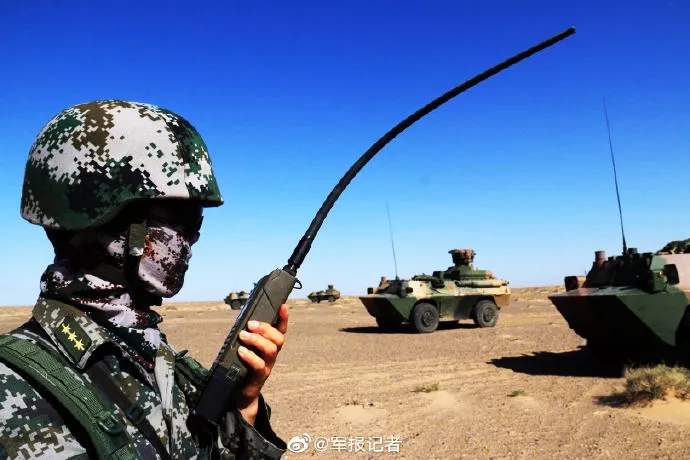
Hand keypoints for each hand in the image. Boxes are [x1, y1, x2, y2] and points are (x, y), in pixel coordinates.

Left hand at [234, 304, 287, 424]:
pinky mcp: (259, 376)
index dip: (283, 318)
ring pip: (271, 350)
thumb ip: (247, 337)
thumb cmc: (243, 366)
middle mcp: (272, 355)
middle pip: (278, 338)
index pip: (281, 330)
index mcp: (270, 345)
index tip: (282, 306)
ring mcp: (268, 365)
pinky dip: (250, 356)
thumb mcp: (246, 348)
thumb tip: (240, 321)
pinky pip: (259, 365)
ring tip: (243, 335)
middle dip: (266, 328)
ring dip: (257, 340)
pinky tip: (241, 351)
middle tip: (251, 324)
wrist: (241, 393)